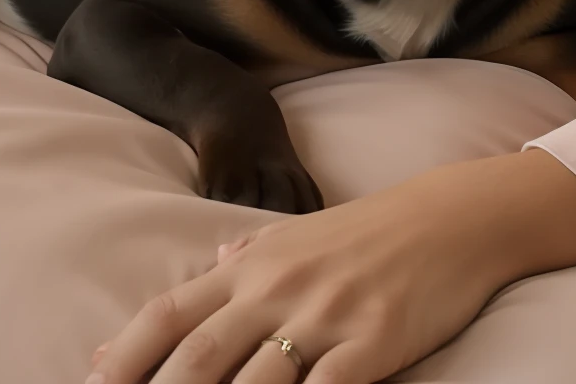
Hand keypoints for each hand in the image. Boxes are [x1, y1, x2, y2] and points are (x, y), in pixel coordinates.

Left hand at [86, 148, 575, 383]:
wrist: (452, 217)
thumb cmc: (371, 231)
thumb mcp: (300, 233)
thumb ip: (248, 258)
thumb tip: (204, 271)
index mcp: (252, 265)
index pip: (170, 314)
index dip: (124, 356)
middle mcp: (278, 288)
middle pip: (198, 358)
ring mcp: (326, 317)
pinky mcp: (372, 343)